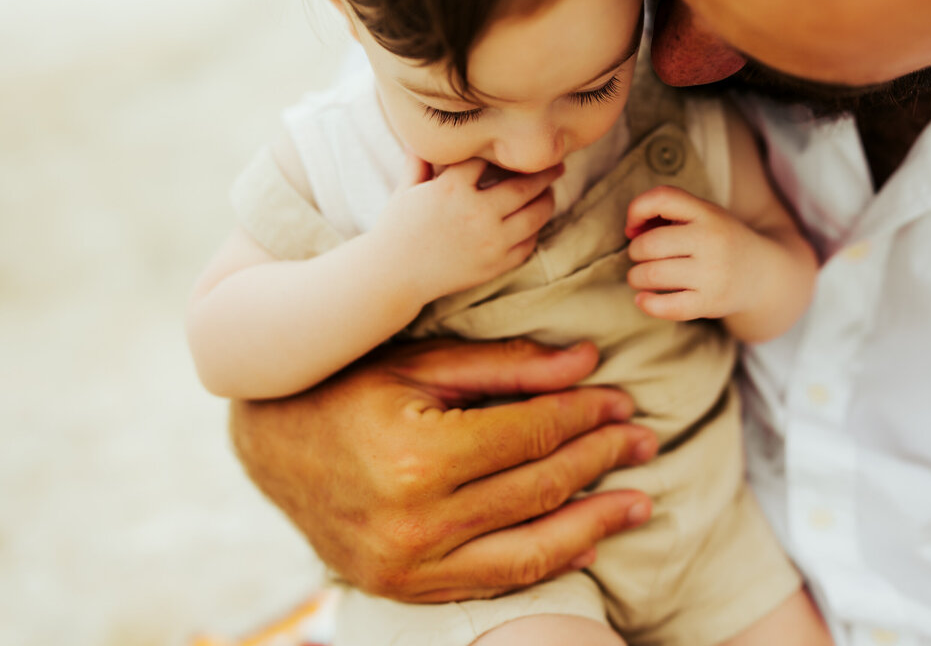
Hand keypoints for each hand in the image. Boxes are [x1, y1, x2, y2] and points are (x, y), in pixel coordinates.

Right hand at [229, 338, 657, 601]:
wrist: (269, 444)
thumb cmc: (347, 386)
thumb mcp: (421, 360)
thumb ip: (507, 365)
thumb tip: (588, 360)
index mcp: (417, 455)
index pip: (532, 435)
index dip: (586, 415)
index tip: (621, 399)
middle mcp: (415, 521)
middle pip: (538, 488)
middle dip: (601, 459)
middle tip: (644, 439)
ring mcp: (409, 565)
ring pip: (530, 549)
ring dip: (594, 522)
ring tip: (639, 500)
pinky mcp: (406, 588)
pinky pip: (496, 581)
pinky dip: (549, 559)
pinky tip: (586, 537)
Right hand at [373, 159, 561, 299]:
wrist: (395, 275)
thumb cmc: (398, 228)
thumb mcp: (406, 189)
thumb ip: (420, 160)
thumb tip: (420, 130)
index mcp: (451, 189)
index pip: (489, 159)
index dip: (503, 152)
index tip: (515, 146)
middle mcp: (475, 213)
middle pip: (524, 185)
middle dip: (544, 173)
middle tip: (557, 164)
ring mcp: (490, 241)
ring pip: (535, 215)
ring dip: (547, 200)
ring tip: (550, 191)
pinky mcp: (496, 264)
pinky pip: (528, 244)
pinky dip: (534, 231)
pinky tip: (533, 222)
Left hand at [625, 185, 767, 321]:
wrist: (763, 274)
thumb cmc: (719, 241)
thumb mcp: (703, 216)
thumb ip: (667, 215)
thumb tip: (631, 230)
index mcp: (707, 213)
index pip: (663, 198)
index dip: (636, 209)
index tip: (634, 226)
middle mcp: (711, 240)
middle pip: (650, 244)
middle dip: (635, 252)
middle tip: (641, 257)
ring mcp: (713, 273)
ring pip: (652, 274)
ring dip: (635, 277)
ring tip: (640, 277)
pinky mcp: (710, 303)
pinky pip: (667, 306)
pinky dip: (646, 303)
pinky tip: (642, 299)